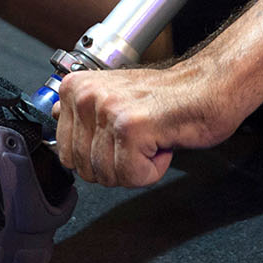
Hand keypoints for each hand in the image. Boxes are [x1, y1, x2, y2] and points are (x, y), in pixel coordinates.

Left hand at [53, 63, 233, 186]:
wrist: (210, 86)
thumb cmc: (167, 97)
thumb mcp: (113, 97)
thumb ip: (81, 111)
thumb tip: (52, 117)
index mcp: (75, 88)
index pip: (66, 154)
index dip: (100, 156)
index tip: (122, 138)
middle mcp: (86, 96)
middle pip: (85, 169)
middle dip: (118, 165)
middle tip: (141, 139)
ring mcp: (107, 110)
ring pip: (108, 175)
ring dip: (138, 167)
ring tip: (152, 138)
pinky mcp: (131, 127)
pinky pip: (132, 176)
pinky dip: (153, 170)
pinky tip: (162, 143)